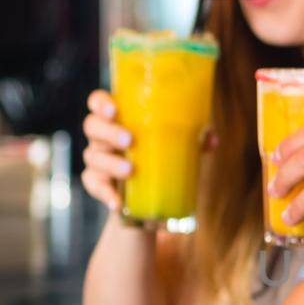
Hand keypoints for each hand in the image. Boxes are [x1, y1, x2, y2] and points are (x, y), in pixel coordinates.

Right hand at [82, 88, 216, 213]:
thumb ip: (193, 137)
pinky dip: (106, 195)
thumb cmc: (158, 153)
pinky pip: (95, 187)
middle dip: (108, 132)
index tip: (114, 109)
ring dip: (110, 163)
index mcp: (118, 118)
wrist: (147, 191)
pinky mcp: (97, 183)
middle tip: (129, 140)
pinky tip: (117, 203)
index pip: (98, 101)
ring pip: (93, 156)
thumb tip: (211, 138)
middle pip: (92, 127)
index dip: (100, 103)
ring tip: (130, 170)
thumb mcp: (175, 143)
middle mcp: (102, 136)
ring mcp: (97, 159)